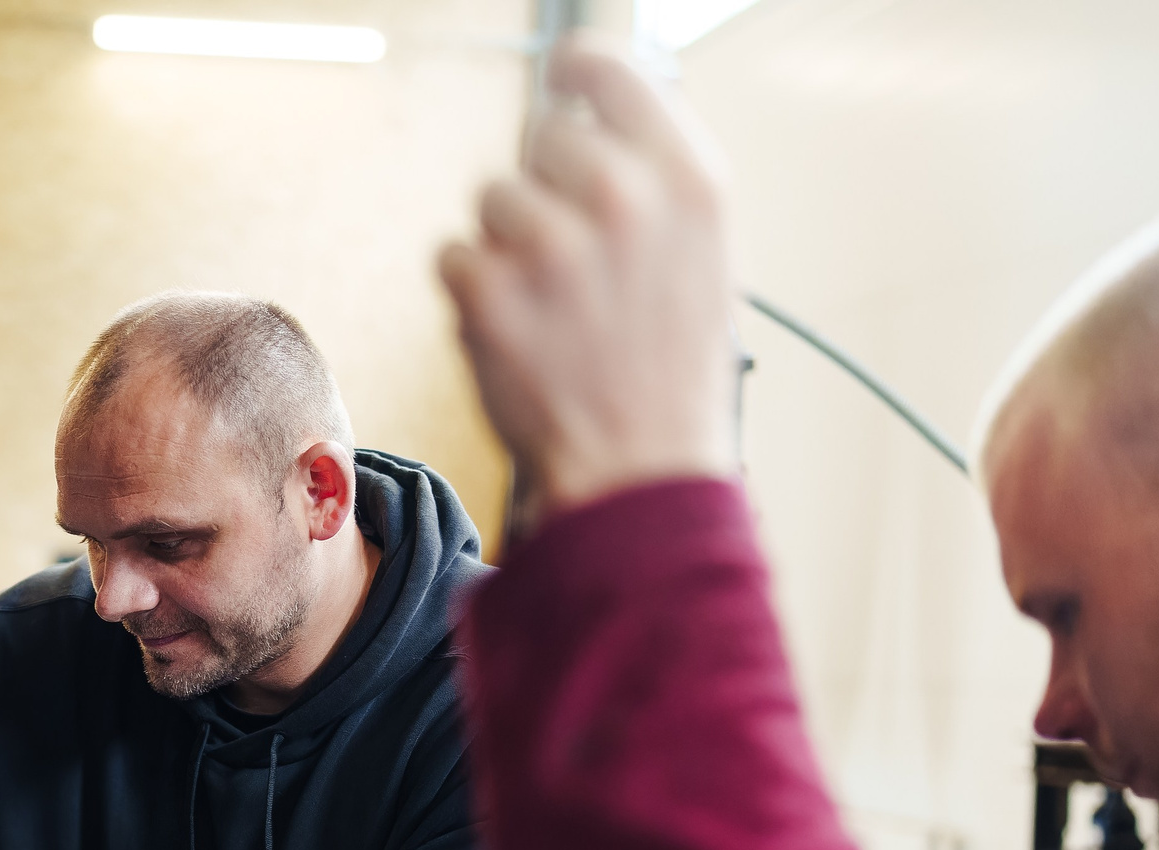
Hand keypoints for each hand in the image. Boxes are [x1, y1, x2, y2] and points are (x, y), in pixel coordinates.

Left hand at [437, 34, 738, 529]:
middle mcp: (622, 200)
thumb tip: (595, 106)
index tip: (560, 81)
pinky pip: (454, 256)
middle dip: (543, 186)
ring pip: (491, 199)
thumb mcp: (703, 252)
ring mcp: (552, 248)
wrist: (639, 471)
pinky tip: (517, 330)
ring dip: (505, 243)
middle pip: (541, 136)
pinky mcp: (489, 296)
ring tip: (549, 303)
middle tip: (568, 254)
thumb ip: (655, 173)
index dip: (574, 69)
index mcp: (689, 180)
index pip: (608, 69)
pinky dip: (473, 292)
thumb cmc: (670, 368)